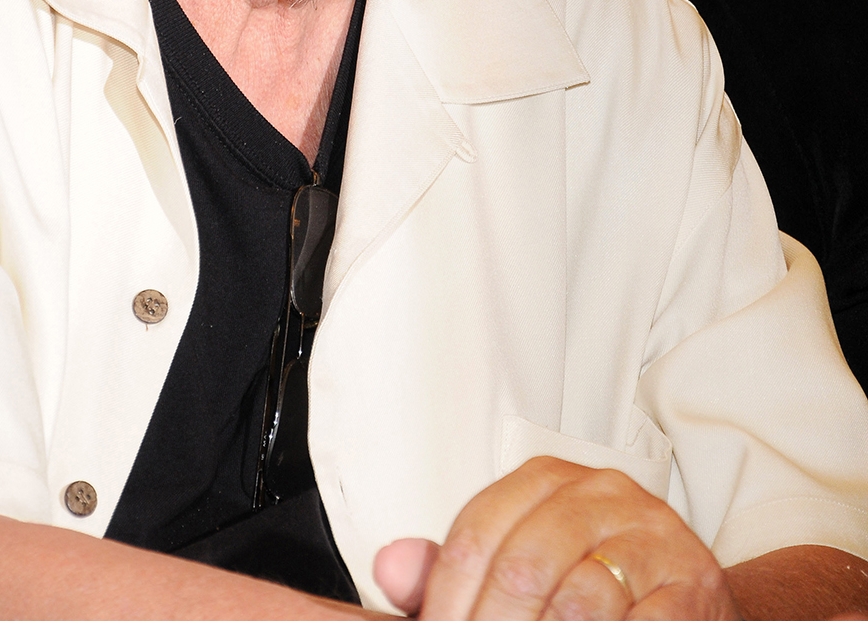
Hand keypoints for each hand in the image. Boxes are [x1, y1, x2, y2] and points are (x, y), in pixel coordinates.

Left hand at [373, 456, 738, 619]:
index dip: (446, 601)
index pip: (475, 535)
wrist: (691, 602)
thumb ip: (453, 572)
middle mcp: (601, 491)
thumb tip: (389, 566)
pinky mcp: (693, 581)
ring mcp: (652, 532)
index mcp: (547, 480)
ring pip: (578, 601)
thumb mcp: (522, 571)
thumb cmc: (597, 587)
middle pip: (521, 568)